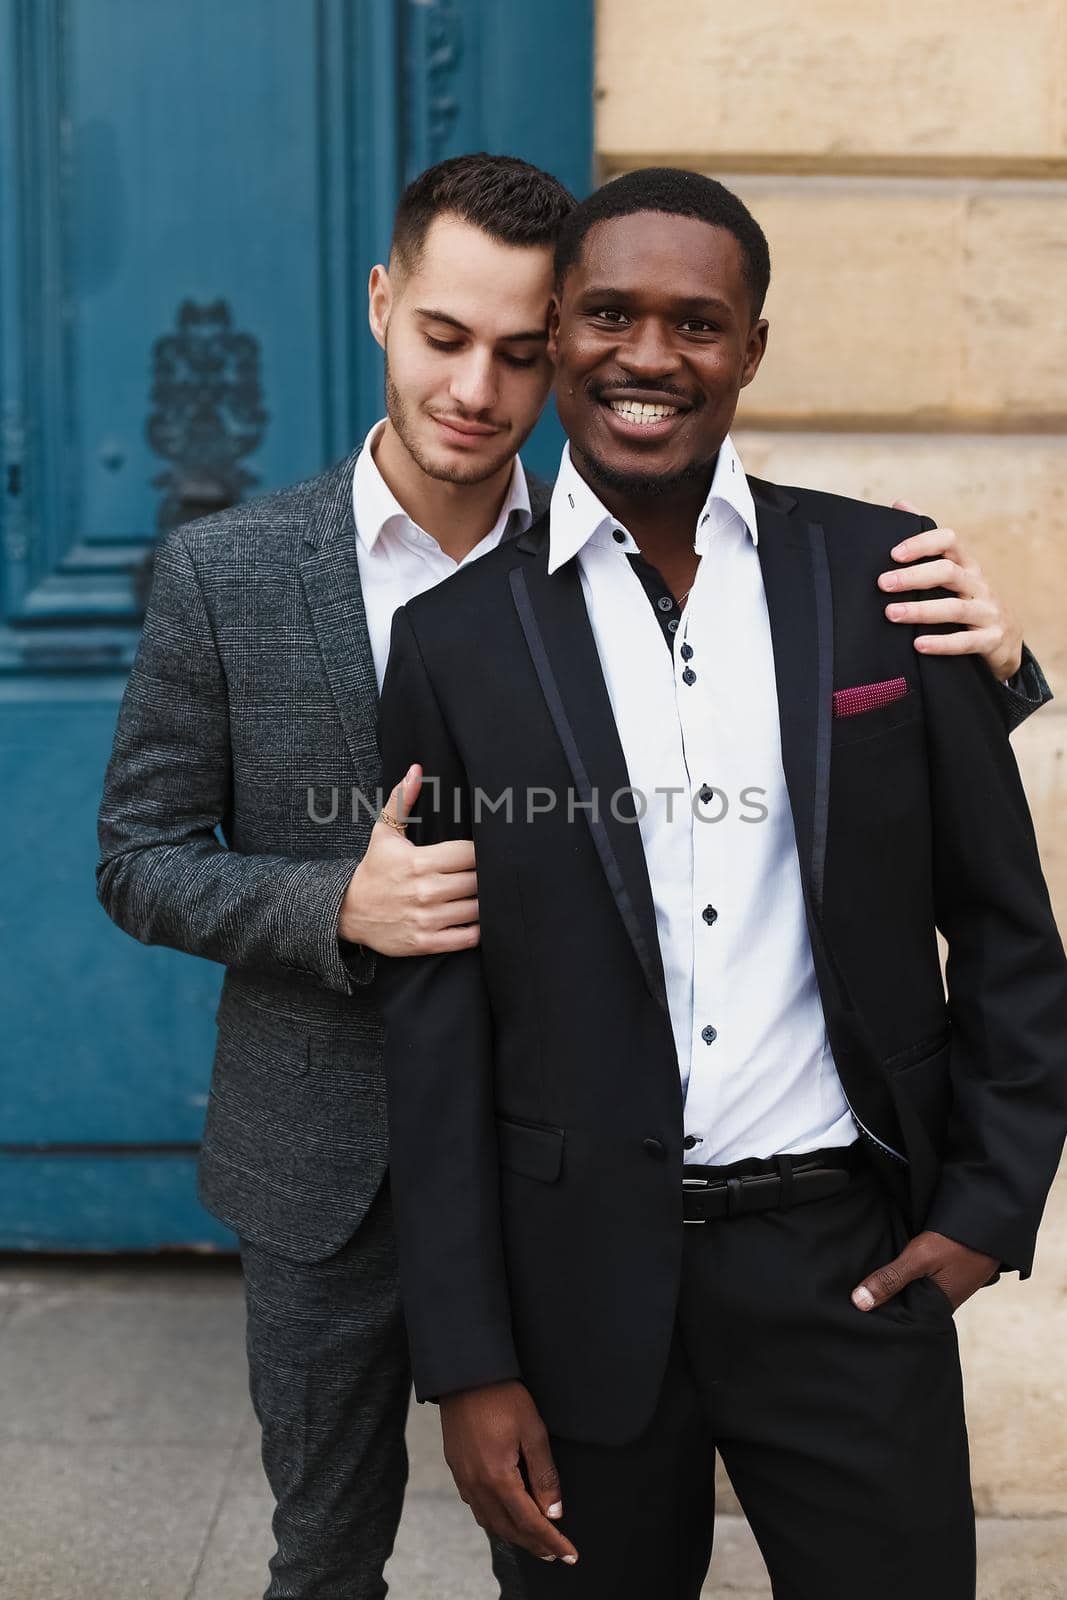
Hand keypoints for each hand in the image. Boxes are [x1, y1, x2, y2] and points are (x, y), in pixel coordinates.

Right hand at [338, 764, 479, 955]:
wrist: (348, 912)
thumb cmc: (374, 869)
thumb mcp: (384, 833)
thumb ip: (403, 801)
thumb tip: (417, 770)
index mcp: (418, 861)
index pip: (469, 854)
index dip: (483, 852)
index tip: (487, 851)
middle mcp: (424, 891)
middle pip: (477, 882)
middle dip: (487, 877)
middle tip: (493, 873)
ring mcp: (426, 919)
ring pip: (476, 909)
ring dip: (486, 902)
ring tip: (487, 894)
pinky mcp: (425, 942)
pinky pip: (467, 937)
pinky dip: (478, 929)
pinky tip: (478, 918)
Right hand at [440, 1380, 577, 1564]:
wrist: (465, 1375)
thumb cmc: (502, 1397)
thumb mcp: (533, 1431)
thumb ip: (544, 1474)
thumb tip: (554, 1512)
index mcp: (498, 1478)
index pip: (530, 1522)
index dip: (552, 1540)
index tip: (570, 1554)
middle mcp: (477, 1485)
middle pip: (508, 1529)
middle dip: (534, 1545)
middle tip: (556, 1553)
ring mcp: (463, 1479)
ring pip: (490, 1522)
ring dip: (514, 1536)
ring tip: (535, 1541)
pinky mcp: (457, 1470)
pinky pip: (477, 1508)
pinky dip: (495, 1521)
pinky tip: (506, 1517)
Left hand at [851, 1229, 998, 1314]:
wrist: (988, 1223)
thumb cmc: (957, 1243)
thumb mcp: (920, 1259)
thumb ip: (891, 1279)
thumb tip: (859, 1303)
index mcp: (935, 1309)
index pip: (900, 1320)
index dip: (878, 1316)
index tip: (851, 1314)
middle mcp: (939, 1304)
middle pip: (903, 1306)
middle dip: (881, 1302)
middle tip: (849, 1301)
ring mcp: (942, 1289)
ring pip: (909, 1292)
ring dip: (892, 1287)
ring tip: (860, 1286)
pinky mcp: (943, 1274)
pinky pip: (917, 1280)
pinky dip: (902, 1276)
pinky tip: (885, 1271)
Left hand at [878, 500, 1022, 680]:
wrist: (1005, 641)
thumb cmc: (968, 599)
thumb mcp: (953, 570)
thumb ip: (927, 541)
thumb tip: (899, 503)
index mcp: (966, 564)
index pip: (949, 541)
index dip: (922, 543)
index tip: (893, 553)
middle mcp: (979, 584)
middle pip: (948, 572)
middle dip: (914, 576)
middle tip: (882, 584)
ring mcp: (987, 612)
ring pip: (955, 608)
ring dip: (921, 610)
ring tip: (891, 613)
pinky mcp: (991, 639)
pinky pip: (966, 641)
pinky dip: (942, 643)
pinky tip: (918, 645)